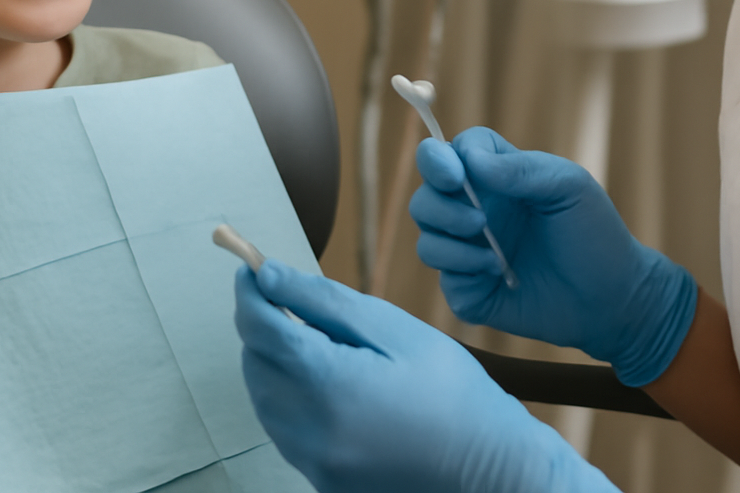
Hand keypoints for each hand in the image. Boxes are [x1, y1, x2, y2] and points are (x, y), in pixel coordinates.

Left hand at [233, 261, 617, 492]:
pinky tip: (322, 380)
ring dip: (272, 362)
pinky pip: (281, 428)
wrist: (489, 467)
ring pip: (262, 397)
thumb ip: (322, 301)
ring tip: (315, 340)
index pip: (261, 329)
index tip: (250, 269)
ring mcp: (313, 461)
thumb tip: (268, 276)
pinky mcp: (321, 479)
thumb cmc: (451, 389)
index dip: (250, 292)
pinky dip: (287, 397)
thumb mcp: (393, 329)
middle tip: (287, 299)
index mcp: (330, 385)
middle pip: (255, 363)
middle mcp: (311, 431)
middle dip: (261, 325)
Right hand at [409, 128, 696, 386]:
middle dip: (440, 207)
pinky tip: (498, 277)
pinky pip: (443, 281)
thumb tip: (469, 160)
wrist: (615, 298)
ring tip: (494, 257)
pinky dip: (463, 274)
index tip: (456, 175)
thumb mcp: (570, 187)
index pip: (447, 154)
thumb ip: (522, 168)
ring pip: (425, 241)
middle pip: (424, 198)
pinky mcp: (471, 291)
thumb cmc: (596, 235)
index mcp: (495, 178)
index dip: (439, 159)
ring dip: (452, 245)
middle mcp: (475, 211)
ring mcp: (470, 253)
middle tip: (480, 221)